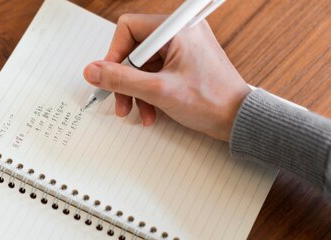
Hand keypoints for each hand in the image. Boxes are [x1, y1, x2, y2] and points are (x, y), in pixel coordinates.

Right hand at [83, 14, 249, 141]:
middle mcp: (180, 33)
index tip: (109, 77)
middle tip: (121, 101)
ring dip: (136, 91)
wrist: (238, 119)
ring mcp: (183, 48)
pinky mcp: (184, 62)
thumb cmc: (211, 101)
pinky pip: (156, 72)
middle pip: (134, 49)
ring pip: (143, 65)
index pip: (129, 28)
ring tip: (137, 112)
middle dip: (125, 79)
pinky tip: (151, 110)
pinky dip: (149, 92)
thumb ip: (121, 79)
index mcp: (176, 30)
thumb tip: (93, 71)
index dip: (114, 55)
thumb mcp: (158, 91)